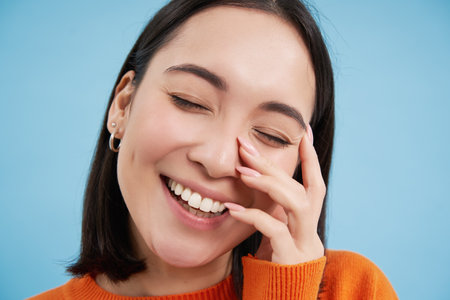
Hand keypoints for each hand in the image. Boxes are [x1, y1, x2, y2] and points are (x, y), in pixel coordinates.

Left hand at [224, 126, 325, 264]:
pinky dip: (253, 215)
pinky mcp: (289, 258)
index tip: (304, 131)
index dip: (310, 158)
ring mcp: (303, 244)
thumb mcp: (277, 234)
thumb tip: (259, 182)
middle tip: (244, 145)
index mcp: (307, 222)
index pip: (314, 183)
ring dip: (269, 183)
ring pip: (296, 203)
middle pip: (299, 187)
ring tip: (241, 170)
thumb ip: (275, 211)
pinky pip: (274, 230)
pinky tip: (232, 208)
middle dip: (273, 164)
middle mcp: (310, 230)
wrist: (282, 298)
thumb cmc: (275, 264)